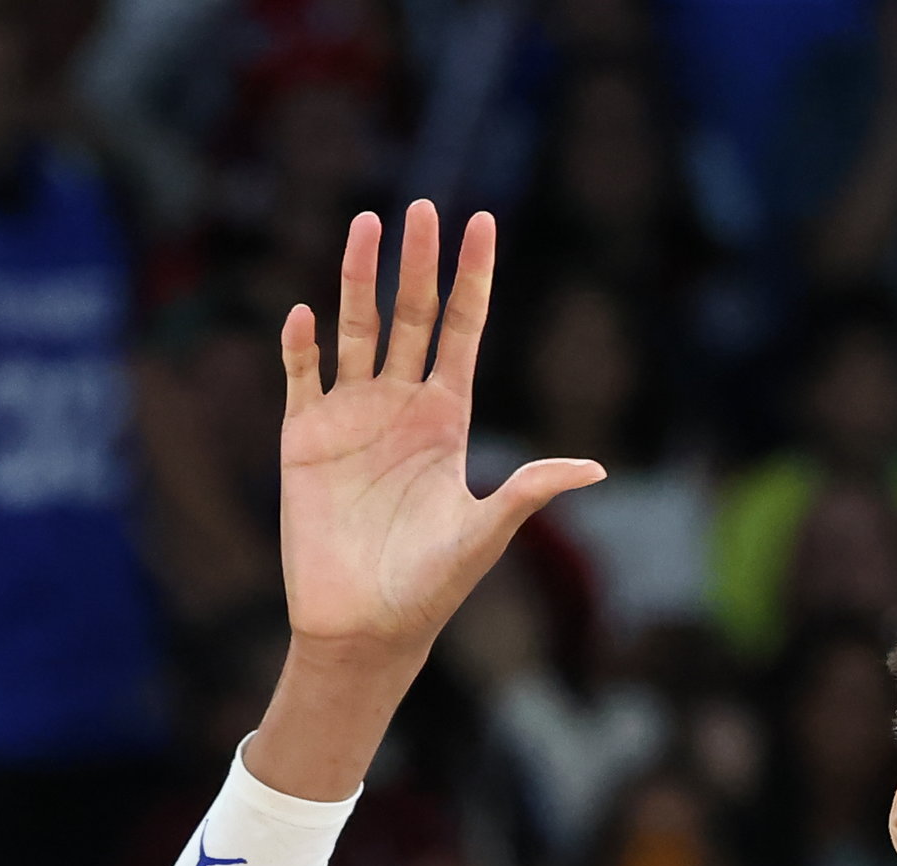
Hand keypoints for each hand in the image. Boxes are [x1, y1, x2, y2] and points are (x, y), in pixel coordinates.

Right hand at [276, 206, 600, 665]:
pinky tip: (306, 314)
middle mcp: (400, 405)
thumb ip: (529, 492)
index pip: (463, 329)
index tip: (481, 222)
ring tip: (364, 225)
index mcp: (447, 417)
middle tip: (420, 208)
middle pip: (411, 314)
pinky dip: (301, 346)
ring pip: (356, 330)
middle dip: (416, 261)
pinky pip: (302, 377)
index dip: (472, 276)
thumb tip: (595, 470)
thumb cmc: (429, 586)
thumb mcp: (485, 534)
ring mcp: (350, 416)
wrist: (365, 627)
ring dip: (358, 280)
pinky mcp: (304, 438)